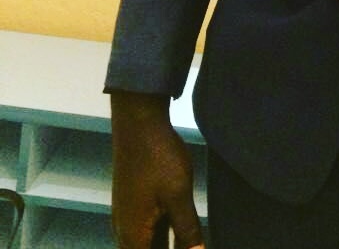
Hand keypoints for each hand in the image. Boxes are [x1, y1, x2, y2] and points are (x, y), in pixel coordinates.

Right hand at [111, 92, 203, 248]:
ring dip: (167, 247)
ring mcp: (129, 217)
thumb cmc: (157, 157)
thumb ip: (187, 230)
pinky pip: (148, 231)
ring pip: (148, 244)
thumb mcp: (178, 195)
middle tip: (192, 243)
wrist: (139, 123)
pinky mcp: (135, 203)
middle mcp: (125, 231)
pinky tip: (181, 233)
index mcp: (132, 236)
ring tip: (190, 241)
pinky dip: (163, 237)